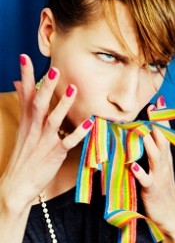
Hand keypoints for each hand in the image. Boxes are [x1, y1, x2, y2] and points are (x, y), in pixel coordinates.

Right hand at [0, 54, 91, 213]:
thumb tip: (19, 84)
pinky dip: (78, 132)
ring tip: (74, 89)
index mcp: (27, 121)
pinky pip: (68, 142)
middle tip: (54, 70)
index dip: (25, 77)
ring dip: (63, 105)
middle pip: (39, 104)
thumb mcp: (23, 128)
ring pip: (54, 120)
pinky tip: (89, 122)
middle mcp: (35, 128)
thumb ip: (25, 106)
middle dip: (46, 87)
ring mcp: (45, 141)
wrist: (17, 184)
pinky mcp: (55, 154)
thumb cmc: (23, 154)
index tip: (25, 58)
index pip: (26, 95)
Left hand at [131, 97, 174, 242]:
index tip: (160, 102)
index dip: (162, 118)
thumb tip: (146, 134)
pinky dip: (142, 173)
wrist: (172, 215)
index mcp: (165, 157)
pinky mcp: (152, 190)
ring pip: (155, 157)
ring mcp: (159, 176)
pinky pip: (147, 181)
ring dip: (150, 143)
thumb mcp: (160, 167)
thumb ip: (154, 151)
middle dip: (158, 124)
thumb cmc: (162, 188)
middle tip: (153, 108)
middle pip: (162, 140)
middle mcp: (164, 164)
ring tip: (143, 131)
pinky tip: (135, 167)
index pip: (165, 134)